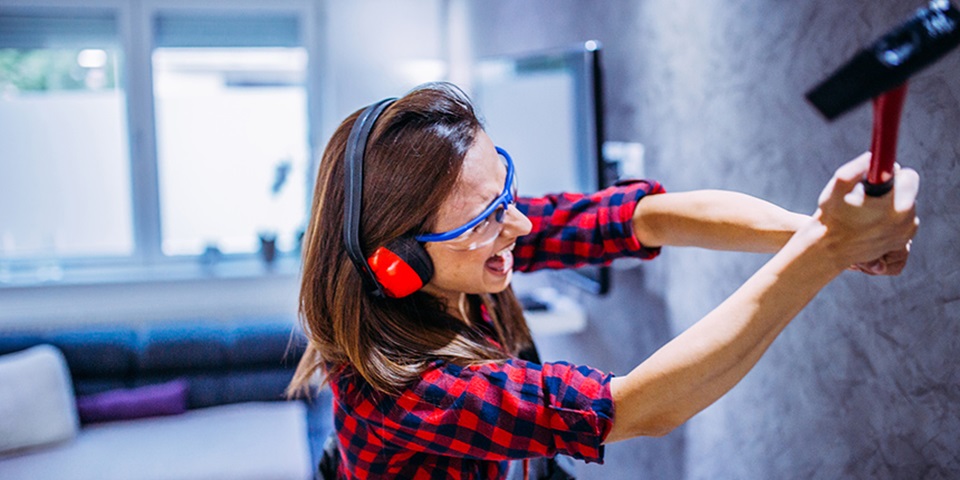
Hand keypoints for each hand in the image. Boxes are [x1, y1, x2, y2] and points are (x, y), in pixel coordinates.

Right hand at [813, 152, 918, 270]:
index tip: (875, 180)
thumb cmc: (832, 217)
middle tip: (867, 197)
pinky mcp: (901, 242)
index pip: (909, 177)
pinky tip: (871, 222)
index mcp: (897, 206)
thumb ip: (857, 167)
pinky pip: (903, 221)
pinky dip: (890, 218)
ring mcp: (905, 234)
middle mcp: (907, 221)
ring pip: (906, 206)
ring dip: (890, 204)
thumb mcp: (837, 186)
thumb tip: (873, 157)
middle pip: (908, 191)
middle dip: (890, 190)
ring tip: (866, 212)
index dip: (891, 174)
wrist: (828, 249)